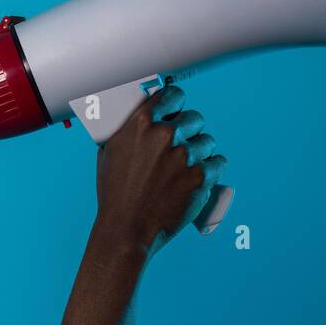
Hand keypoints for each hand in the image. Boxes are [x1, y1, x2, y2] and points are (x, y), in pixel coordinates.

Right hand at [93, 83, 225, 258]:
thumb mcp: (108, 154)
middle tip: (181, 146)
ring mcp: (185, 156)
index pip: (171, 96)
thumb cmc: (115, 194)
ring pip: (207, 140)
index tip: (176, 110)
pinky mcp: (200, 176)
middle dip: (189, 130)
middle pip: (193, 118)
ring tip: (189, 165)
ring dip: (201, 150)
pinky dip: (212, 168)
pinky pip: (218, 162)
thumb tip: (134, 119)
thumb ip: (125, 132)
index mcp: (140, 124)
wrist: (127, 228)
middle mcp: (164, 135)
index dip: (176, 103)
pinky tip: (203, 173)